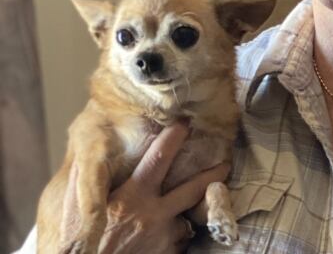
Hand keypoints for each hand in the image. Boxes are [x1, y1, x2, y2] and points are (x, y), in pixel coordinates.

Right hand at [60, 122, 230, 252]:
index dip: (174, 138)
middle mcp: (154, 215)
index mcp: (132, 198)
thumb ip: (82, 183)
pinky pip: (179, 241)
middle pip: (194, 188)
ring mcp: (164, 236)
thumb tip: (84, 157)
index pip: (159, 159)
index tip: (186, 122)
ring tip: (177, 213)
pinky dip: (173, 238)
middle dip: (213, 173)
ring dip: (182, 215)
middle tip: (226, 164)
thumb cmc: (83, 244)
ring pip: (185, 218)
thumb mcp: (76, 210)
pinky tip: (160, 239)